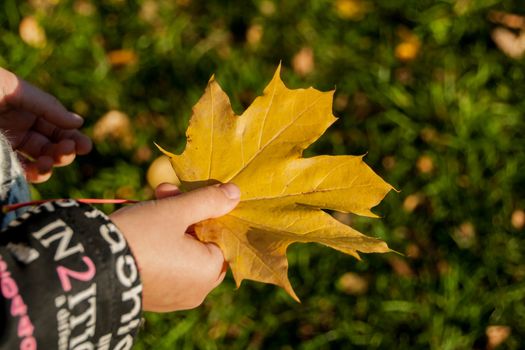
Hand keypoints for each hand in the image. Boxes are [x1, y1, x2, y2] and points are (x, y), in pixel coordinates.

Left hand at [0, 67, 91, 182]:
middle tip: (69, 151)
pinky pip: (21, 171)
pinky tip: (39, 169)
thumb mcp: (14, 89)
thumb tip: (78, 122)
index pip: (56, 125)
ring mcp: (6, 146)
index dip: (72, 136)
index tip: (85, 146)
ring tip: (51, 161)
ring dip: (51, 163)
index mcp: (25, 108)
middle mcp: (18, 128)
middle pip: (51, 144)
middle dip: (65, 150)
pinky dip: (35, 173)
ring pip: (38, 161)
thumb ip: (48, 106)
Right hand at [110, 183, 240, 311]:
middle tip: (165, 191)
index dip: (208, 210)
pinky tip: (143, 222)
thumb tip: (236, 194)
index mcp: (208, 273)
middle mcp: (196, 290)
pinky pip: (166, 264)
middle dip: (184, 212)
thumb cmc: (141, 237)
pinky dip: (159, 244)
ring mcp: (173, 296)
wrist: (89, 269)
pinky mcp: (153, 295)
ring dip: (170, 222)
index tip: (193, 192)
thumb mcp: (176, 211)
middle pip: (200, 241)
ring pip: (182, 250)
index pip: (222, 236)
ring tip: (150, 199)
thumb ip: (208, 201)